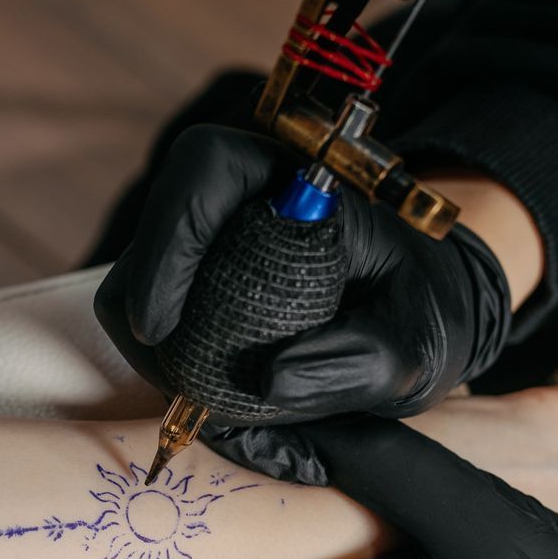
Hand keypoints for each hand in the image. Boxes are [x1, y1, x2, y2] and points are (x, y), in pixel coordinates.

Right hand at [95, 125, 511, 420]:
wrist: (415, 325)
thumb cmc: (419, 315)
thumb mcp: (417, 344)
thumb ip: (363, 360)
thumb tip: (270, 382)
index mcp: (299, 179)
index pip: (206, 169)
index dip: (170, 239)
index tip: (160, 327)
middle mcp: (241, 197)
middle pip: (156, 228)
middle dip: (149, 304)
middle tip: (174, 376)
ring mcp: (209, 240)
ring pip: (137, 275)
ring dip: (154, 339)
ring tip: (197, 389)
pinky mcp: (191, 284)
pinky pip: (144, 312)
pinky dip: (161, 356)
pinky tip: (200, 386)